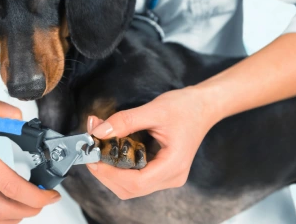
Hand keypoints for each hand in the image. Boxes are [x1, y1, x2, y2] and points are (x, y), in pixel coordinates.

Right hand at [0, 92, 60, 223]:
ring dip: (10, 219)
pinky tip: (0, 211)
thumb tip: (21, 122)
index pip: (11, 186)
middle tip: (42, 201)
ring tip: (25, 208)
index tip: (49, 194)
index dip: (36, 196)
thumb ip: (4, 112)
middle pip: (2, 210)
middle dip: (30, 210)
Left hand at [86, 87, 219, 198]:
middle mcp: (171, 177)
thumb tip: (98, 132)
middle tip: (92, 151)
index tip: (93, 157)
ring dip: (111, 170)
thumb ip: (125, 121)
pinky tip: (112, 151)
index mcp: (173, 166)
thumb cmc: (185, 107)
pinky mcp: (161, 170)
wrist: (203, 106)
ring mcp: (167, 176)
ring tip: (100, 148)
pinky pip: (136, 177)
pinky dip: (119, 167)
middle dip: (106, 173)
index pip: (136, 182)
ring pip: (131, 186)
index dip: (110, 174)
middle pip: (130, 189)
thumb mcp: (154, 110)